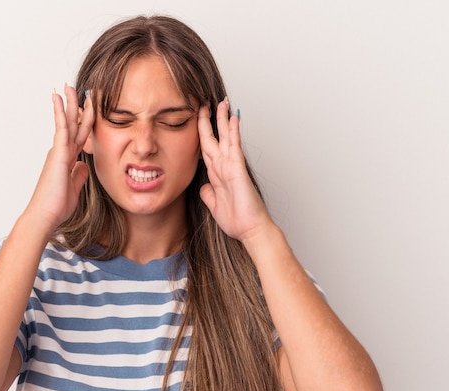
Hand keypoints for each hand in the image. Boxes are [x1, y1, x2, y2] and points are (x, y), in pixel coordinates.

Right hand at [24, 84, 93, 228]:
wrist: (45, 215)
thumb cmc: (56, 206)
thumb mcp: (74, 188)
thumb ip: (78, 175)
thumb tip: (83, 165)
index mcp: (67, 159)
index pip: (79, 135)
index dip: (85, 120)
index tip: (89, 107)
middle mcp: (62, 152)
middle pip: (72, 124)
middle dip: (75, 106)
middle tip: (77, 88)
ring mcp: (59, 152)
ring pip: (66, 122)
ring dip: (68, 104)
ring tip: (68, 86)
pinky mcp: (58, 154)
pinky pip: (61, 129)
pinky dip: (61, 113)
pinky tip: (60, 100)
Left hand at [198, 99, 272, 242]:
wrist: (251, 230)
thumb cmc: (237, 220)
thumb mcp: (214, 205)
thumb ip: (208, 193)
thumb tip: (204, 186)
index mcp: (217, 174)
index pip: (206, 148)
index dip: (201, 133)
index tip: (198, 120)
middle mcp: (224, 167)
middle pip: (214, 137)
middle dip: (209, 119)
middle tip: (206, 102)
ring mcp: (231, 166)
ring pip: (225, 137)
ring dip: (222, 119)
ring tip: (222, 102)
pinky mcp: (238, 170)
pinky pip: (234, 146)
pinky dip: (233, 131)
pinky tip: (233, 118)